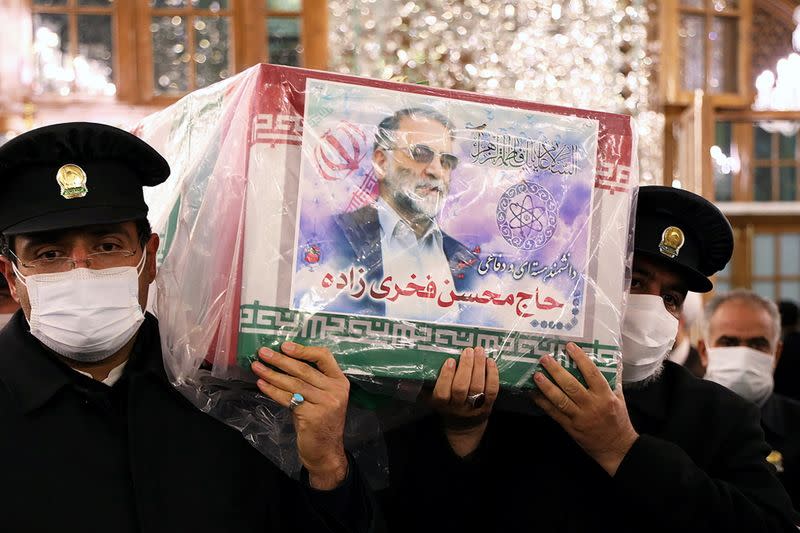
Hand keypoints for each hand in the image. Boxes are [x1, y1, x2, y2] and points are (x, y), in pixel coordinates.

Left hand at [251, 342, 349, 489]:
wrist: (325, 451)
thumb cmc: (320, 422)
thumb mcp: (321, 398)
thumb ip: (309, 381)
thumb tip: (281, 363)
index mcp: (339, 381)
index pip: (324, 356)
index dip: (303, 350)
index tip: (284, 346)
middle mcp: (335, 390)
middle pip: (304, 369)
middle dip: (280, 360)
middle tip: (263, 352)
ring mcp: (325, 403)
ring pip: (294, 383)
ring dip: (272, 374)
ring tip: (257, 366)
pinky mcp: (312, 416)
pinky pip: (288, 399)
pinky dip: (272, 390)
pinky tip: (261, 384)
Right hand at [429, 347, 499, 456]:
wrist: (464, 427)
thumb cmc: (445, 405)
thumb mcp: (430, 400)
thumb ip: (421, 388)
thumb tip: (402, 379)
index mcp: (441, 404)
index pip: (442, 392)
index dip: (446, 376)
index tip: (450, 360)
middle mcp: (457, 407)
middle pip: (462, 388)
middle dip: (465, 367)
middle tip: (467, 350)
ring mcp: (473, 407)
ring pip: (478, 387)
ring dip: (479, 367)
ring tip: (479, 351)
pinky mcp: (488, 405)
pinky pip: (492, 390)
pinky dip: (492, 375)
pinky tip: (490, 362)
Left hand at [531, 342, 637, 475]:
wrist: (617, 448)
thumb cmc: (619, 420)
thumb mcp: (620, 398)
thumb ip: (612, 380)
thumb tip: (609, 361)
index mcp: (605, 396)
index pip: (592, 373)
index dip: (580, 359)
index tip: (570, 347)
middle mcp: (592, 405)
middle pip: (571, 385)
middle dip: (556, 371)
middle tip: (545, 359)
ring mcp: (579, 417)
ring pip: (560, 400)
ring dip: (546, 387)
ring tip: (536, 375)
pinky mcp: (570, 427)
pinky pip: (554, 413)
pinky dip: (543, 403)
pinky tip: (534, 394)